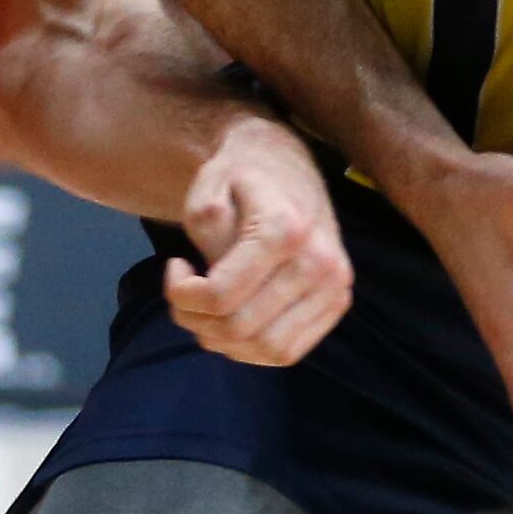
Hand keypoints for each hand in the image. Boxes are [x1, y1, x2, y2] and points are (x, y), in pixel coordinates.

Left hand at [166, 115, 351, 365]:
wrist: (283, 161)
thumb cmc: (236, 176)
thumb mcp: (204, 196)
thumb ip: (207, 246)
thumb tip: (218, 296)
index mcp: (286, 227)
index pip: (221, 295)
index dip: (182, 294)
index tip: (174, 266)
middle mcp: (320, 260)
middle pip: (242, 328)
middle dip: (198, 321)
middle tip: (183, 297)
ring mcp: (335, 284)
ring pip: (268, 349)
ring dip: (224, 342)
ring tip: (208, 309)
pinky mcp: (338, 301)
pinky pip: (289, 352)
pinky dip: (253, 349)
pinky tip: (235, 318)